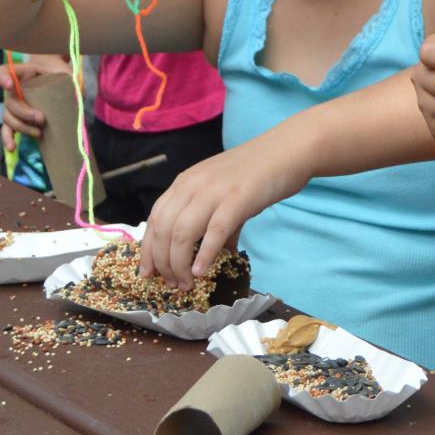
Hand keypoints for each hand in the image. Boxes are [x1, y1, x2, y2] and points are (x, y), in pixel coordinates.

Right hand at [0, 53, 70, 151]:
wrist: (59, 80)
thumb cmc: (61, 74)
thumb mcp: (66, 73)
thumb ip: (70, 81)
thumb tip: (78, 98)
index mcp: (23, 73)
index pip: (4, 72)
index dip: (2, 78)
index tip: (10, 85)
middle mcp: (15, 90)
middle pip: (9, 102)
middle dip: (23, 113)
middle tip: (41, 119)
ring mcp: (16, 105)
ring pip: (8, 117)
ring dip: (22, 128)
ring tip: (39, 133)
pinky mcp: (19, 119)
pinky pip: (8, 129)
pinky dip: (8, 139)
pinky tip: (12, 147)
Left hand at [141, 141, 311, 287]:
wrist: (287, 150)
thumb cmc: (258, 172)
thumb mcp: (224, 191)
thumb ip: (215, 219)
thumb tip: (218, 251)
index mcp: (186, 182)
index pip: (155, 218)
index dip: (148, 249)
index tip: (147, 272)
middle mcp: (193, 185)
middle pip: (164, 229)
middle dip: (162, 262)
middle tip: (170, 284)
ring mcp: (214, 191)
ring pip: (182, 233)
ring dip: (179, 264)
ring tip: (185, 283)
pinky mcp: (237, 199)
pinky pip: (214, 231)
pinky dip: (204, 255)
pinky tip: (200, 271)